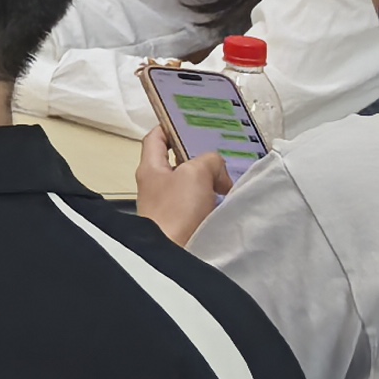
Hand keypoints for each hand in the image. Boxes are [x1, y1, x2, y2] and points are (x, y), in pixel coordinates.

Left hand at [137, 127, 233, 244]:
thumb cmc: (176, 211)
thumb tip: (215, 169)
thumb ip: (208, 161)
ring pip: (191, 185)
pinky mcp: (181, 223)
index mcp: (150, 167)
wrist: (175, 254)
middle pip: (178, 163)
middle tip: (221, 158)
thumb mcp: (195, 173)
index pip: (155, 138)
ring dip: (209, 182)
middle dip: (200, 159)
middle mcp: (155, 185)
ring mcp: (167, 205)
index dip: (170, 127)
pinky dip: (212, 201)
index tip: (189, 124)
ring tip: (227, 182)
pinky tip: (225, 204)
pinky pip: (198, 205)